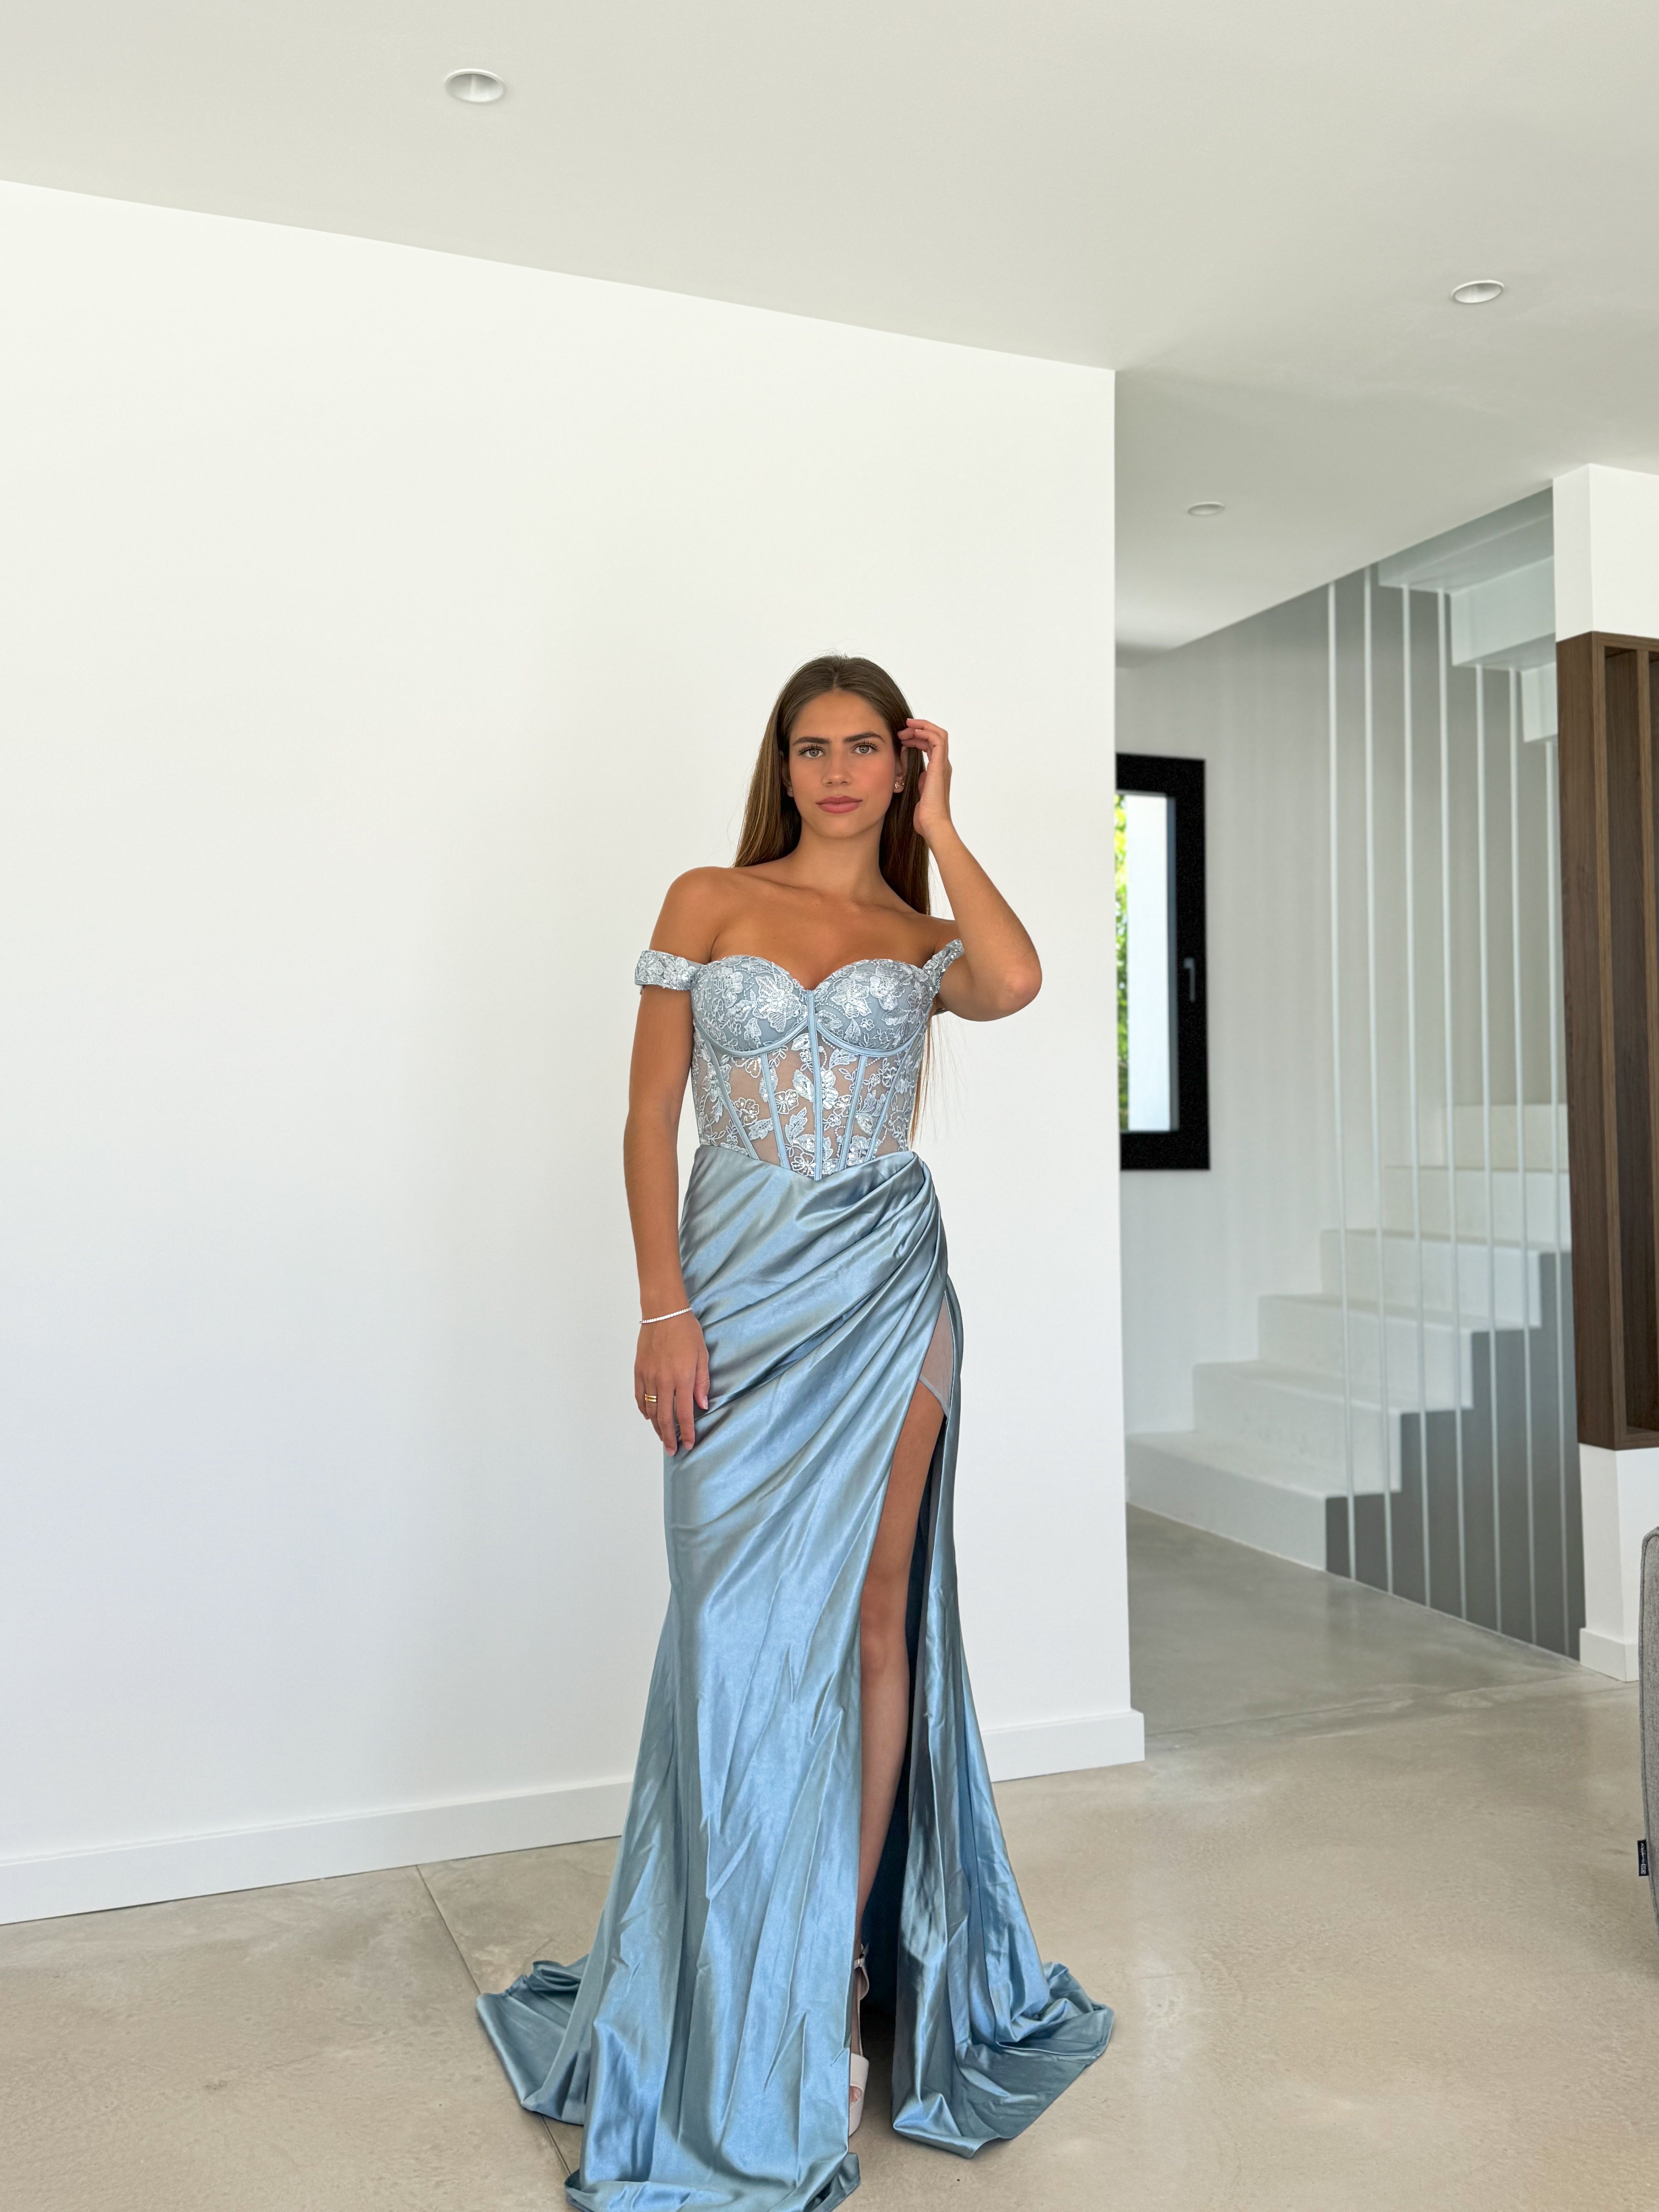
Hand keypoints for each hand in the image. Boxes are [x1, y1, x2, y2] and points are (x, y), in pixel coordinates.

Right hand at [635, 1311, 709, 1454]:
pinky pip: (640, 1397)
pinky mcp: (639, 1371)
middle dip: (669, 1437)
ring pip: (651, 1410)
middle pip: (665, 1418)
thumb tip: (701, 1406)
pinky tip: (649, 1416)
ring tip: (663, 1437)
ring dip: (657, 1427)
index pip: (684, 1414)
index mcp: (682, 1378)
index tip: (689, 1445)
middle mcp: (663, 1381)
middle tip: (673, 1450)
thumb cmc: (686, 1331)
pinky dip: (644, 1410)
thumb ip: (702, 1383)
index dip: (687, 1432)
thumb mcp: (702, 1356)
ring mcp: (648, 1377)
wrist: (663, 1312)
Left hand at [899, 719, 952, 843]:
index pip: (931, 746)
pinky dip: (925, 732)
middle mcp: (942, 766)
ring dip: (921, 728)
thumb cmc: (925, 815)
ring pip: (938, 734)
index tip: (903, 738)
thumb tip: (914, 775)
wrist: (933, 824)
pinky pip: (937, 740)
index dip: (917, 738)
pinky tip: (912, 734)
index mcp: (937, 771)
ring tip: (905, 729)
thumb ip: (918, 782)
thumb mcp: (917, 793)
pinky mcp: (940, 766)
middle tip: (902, 731)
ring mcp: (943, 765)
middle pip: (935, 737)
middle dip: (918, 730)